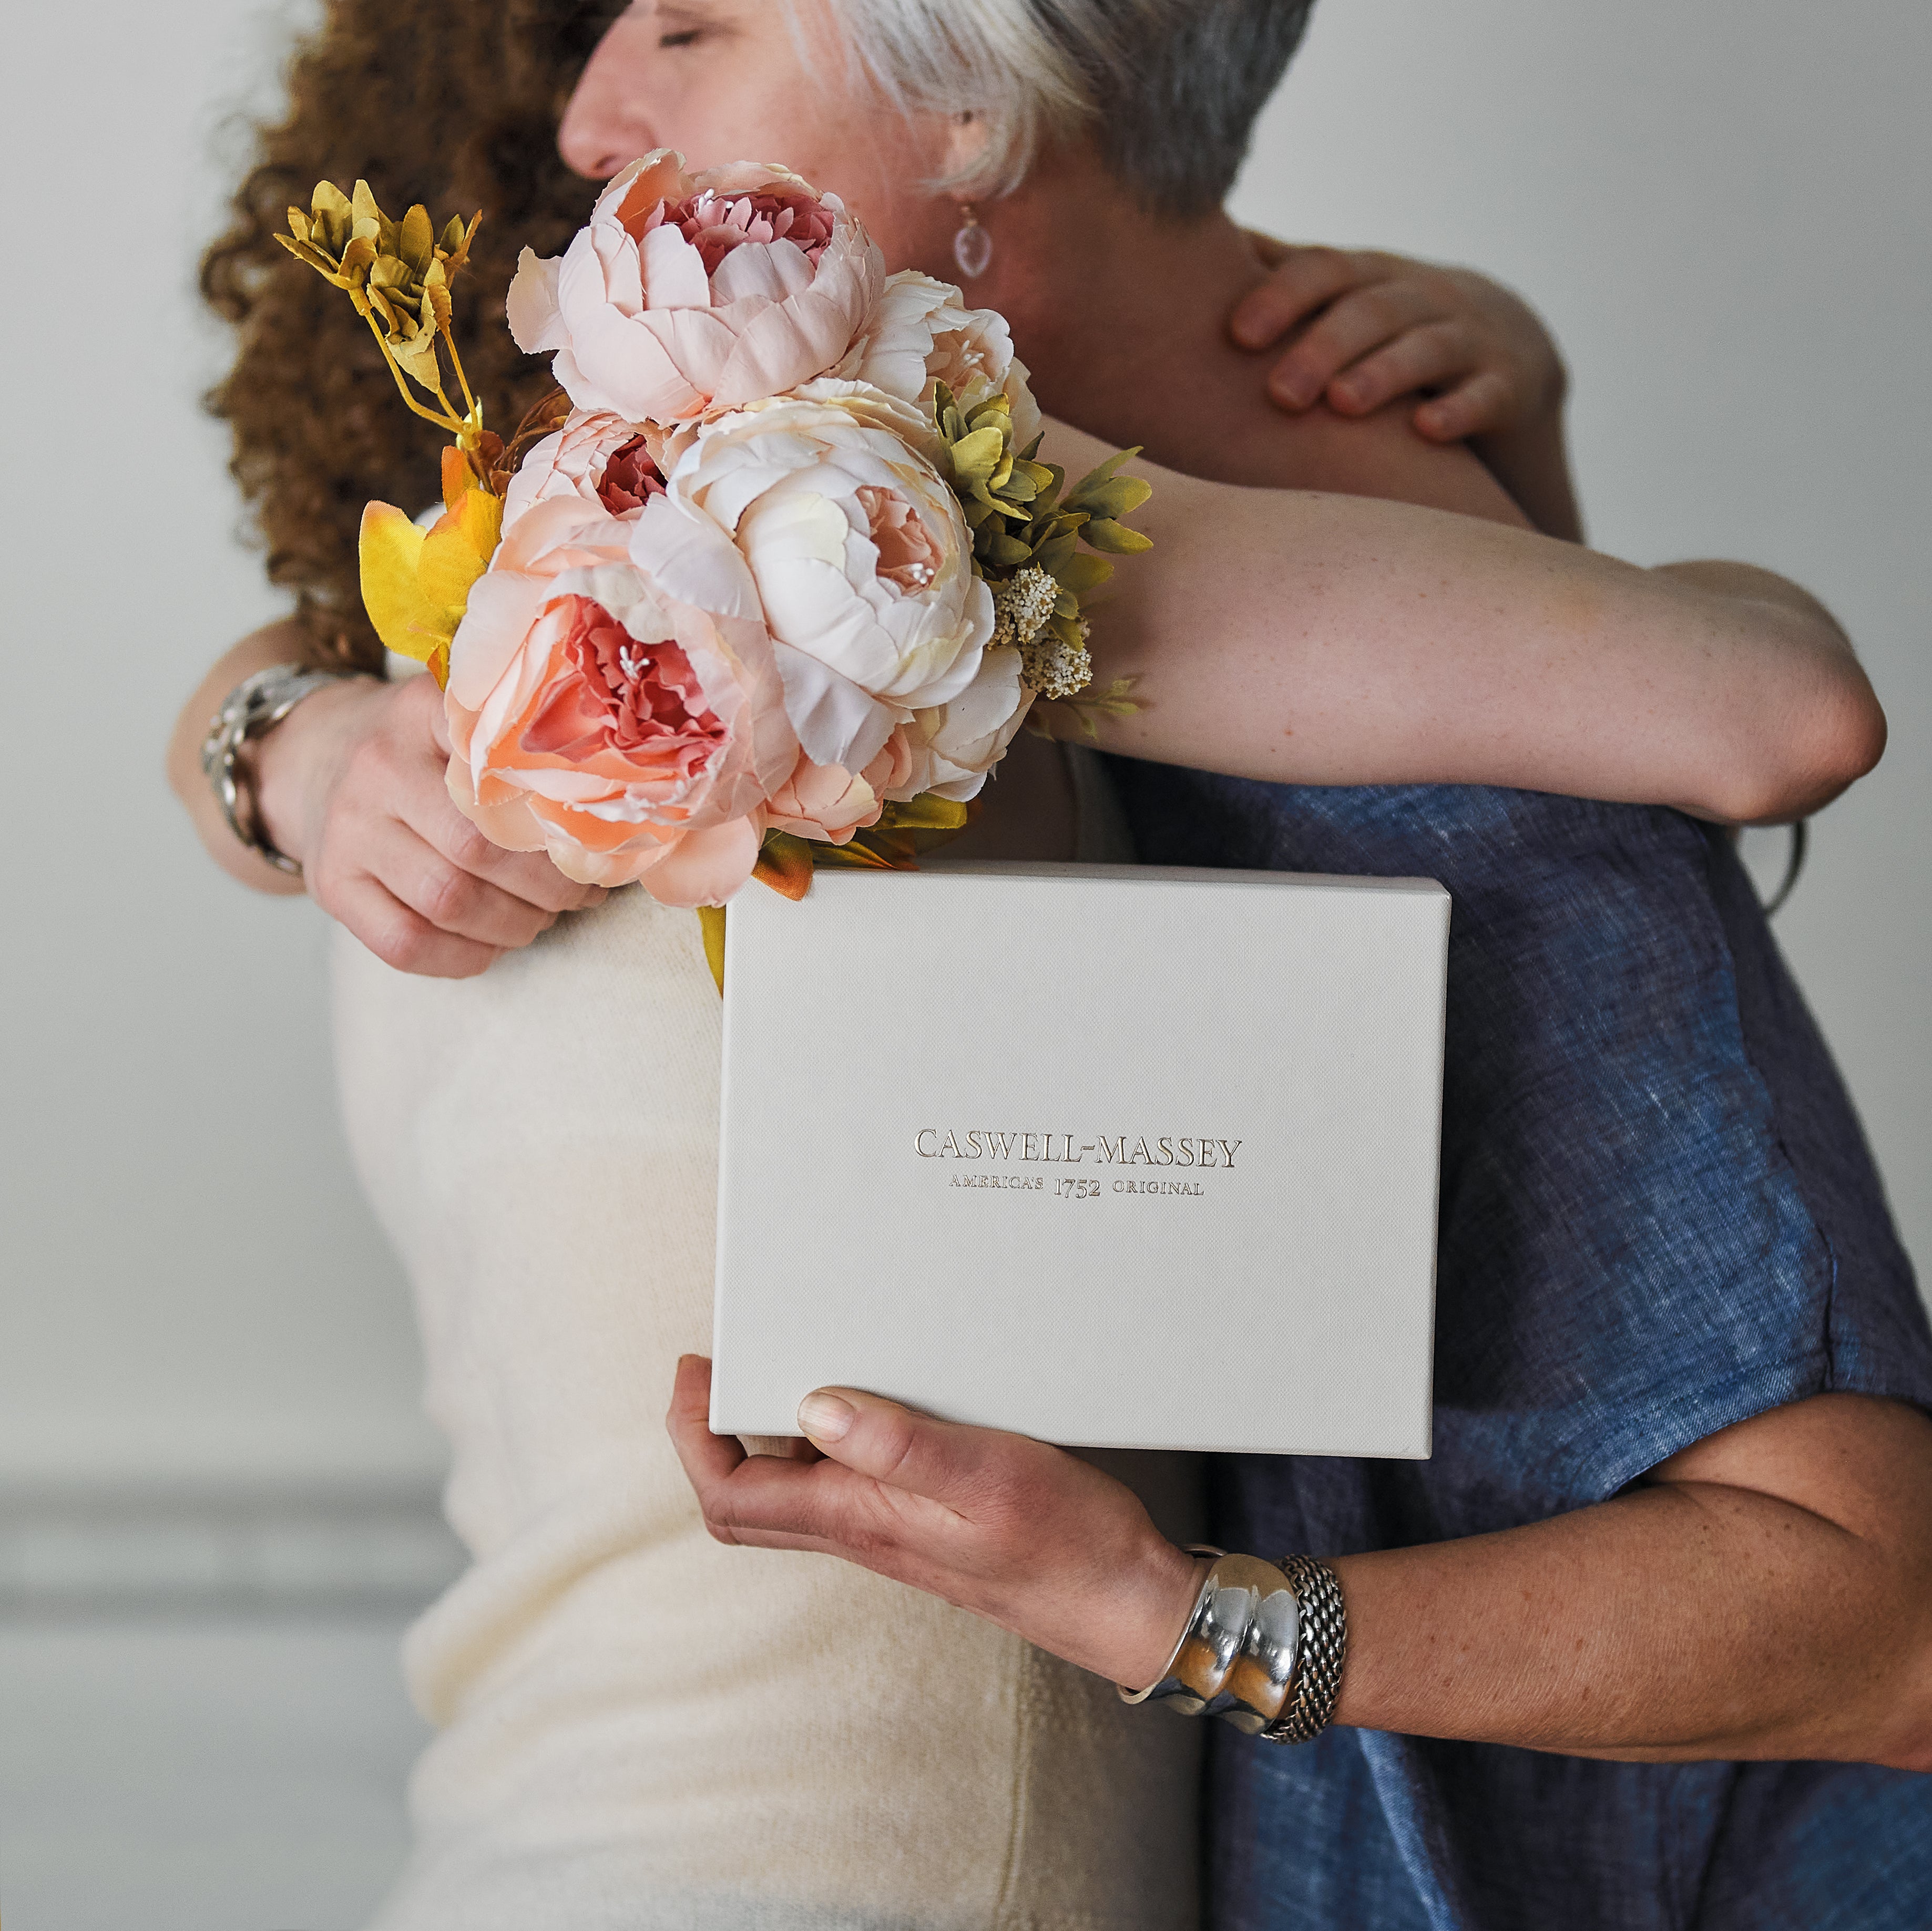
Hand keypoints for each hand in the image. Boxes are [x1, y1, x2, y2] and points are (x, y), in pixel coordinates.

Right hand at [255, 670, 605, 977]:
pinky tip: (493, 944)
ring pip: (448, 901)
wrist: (314, 758)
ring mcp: (346, 832)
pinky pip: (405, 944)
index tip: (594, 843)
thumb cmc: (420, 749)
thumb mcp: (462, 721)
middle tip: (580, 894)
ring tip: (542, 918)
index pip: (502, 769)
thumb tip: (611, 805)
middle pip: (480, 848)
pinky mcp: (331, 886)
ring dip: (514, 924)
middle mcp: (377, 769)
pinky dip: (464, 956)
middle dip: (548, 886)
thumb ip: (523, 746)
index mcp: (421, 714)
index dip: (559, 820)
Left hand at [667, 1355, 1204, 1689]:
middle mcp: (862, 1529)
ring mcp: (890, 1528)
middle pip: (747, 1497)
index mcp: (860, 1520)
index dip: (694, 1437)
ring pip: (794, 1487)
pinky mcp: (922, 1520)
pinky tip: (865, 1393)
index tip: (695, 1371)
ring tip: (787, 1358)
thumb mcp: (985, 1474)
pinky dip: (829, 1435)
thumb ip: (898, 1442)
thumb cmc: (1066, 1541)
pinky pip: (846, 1480)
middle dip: (714, 1432)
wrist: (1122, 1599)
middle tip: (721, 1362)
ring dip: (769, 1430)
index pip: (732, 1495)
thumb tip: (811, 1406)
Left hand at [1235, 240, 1565, 442]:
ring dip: (1384, 373)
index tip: (1237, 335)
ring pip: (1428, 348)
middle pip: (1372, 311)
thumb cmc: (1391, 328)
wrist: (1509, 353)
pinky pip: (1486, 395)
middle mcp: (1421, 297)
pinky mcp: (1507, 384)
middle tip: (1280, 392)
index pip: (1325, 270)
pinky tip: (1427, 431)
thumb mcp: (1343, 296)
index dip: (1283, 296)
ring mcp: (1469, 338)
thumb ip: (1281, 274)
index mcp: (1369, 277)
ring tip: (1343, 403)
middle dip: (1324, 347)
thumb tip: (1204, 240)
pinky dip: (1459, 411)